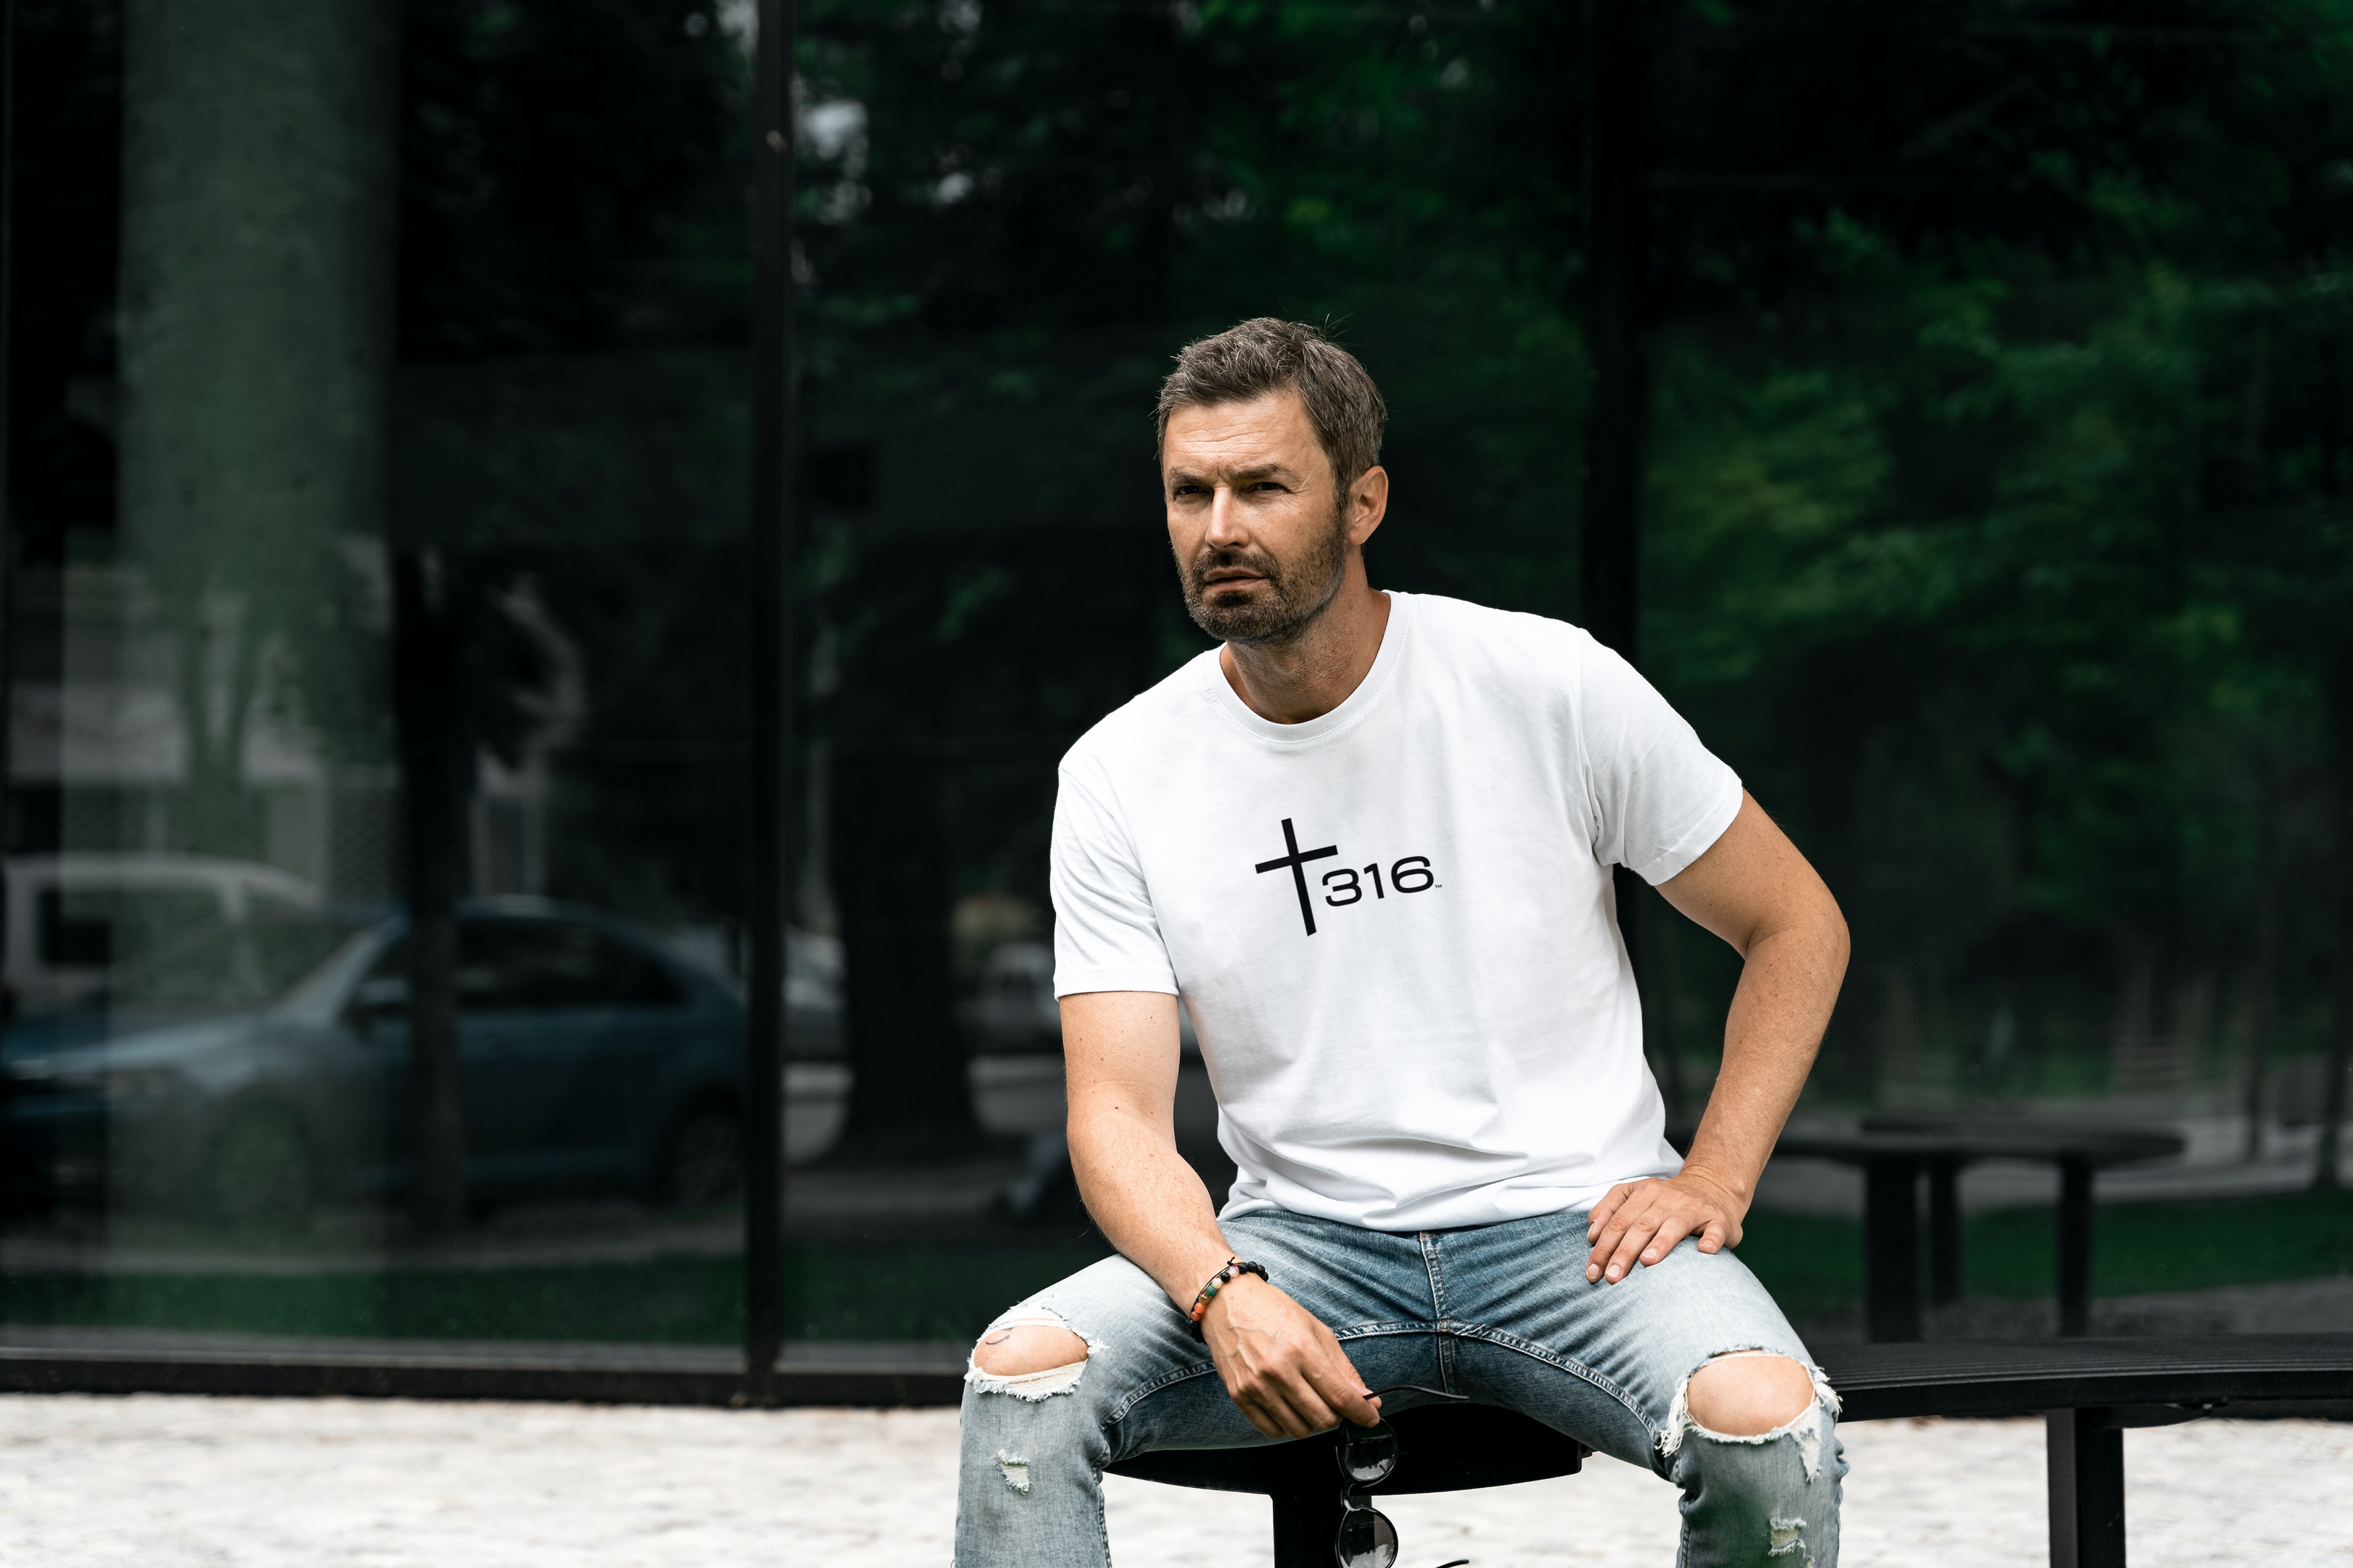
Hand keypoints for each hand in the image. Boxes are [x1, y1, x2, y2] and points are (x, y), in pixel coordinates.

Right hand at [1200, 1273, 1382, 1437]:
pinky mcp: (1238, 1396)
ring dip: (1311, 1422)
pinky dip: (1286, 1426)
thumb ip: (1342, 1366)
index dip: (1362, 1413)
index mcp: (1302, 1349)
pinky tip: (1288, 1407)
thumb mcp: (1315, 1328)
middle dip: (1337, 1416)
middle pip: (1322, 1418)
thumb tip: (1366, 1397)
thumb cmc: (1273, 1310)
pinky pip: (1271, 1431)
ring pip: (1298, 1430)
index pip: (1341, 1396)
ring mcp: (1256, 1386)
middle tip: (1335, 1403)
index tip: (1371, 1417)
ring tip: (1309, 1401)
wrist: (1225, 1302)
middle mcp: (1278, 1371)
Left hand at [1583, 1171, 1745, 1284]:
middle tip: (1612, 1277)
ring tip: (1647, 1262)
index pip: (1618, 1221)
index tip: (1592, 1272)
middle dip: (1623, 1253)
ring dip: (1661, 1243)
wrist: (1713, 1186)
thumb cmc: (1667, 1200)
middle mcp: (1667, 1198)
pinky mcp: (1718, 1220)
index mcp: (1643, 1193)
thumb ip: (1609, 1210)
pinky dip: (1710, 1240)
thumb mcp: (1635, 1195)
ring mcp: (1694, 1208)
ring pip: (1674, 1225)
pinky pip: (1715, 1230)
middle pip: (1641, 1226)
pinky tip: (1704, 1251)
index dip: (1603, 1247)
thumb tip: (1591, 1235)